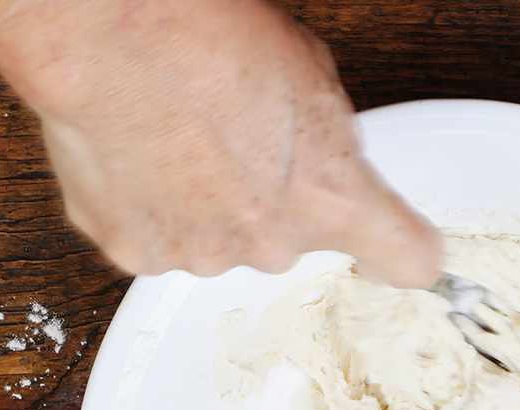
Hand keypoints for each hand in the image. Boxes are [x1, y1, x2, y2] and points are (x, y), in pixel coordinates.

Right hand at [0, 0, 440, 284]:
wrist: (111, 41)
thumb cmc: (209, 40)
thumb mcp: (312, 76)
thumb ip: (330, 143)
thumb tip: (321, 156)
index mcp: (333, 198)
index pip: (409, 259)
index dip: (404, 253)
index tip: (399, 250)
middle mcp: (273, 244)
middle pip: (290, 239)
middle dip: (272, 203)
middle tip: (238, 143)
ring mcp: (203, 255)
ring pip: (221, 240)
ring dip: (207, 207)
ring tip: (179, 141)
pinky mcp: (138, 254)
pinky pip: (159, 239)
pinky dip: (150, 210)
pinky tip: (141, 157)